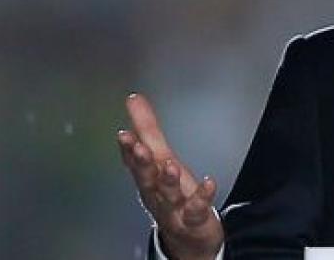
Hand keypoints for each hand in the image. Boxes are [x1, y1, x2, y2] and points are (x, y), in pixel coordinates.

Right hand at [117, 93, 223, 259]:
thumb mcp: (160, 159)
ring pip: (169, 194)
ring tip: (169, 164)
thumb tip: (133, 98)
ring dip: (167, 180)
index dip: (128, 149)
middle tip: (138, 146)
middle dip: (141, 162)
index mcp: (148, 177)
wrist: (187, 236)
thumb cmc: (171, 192)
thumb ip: (147, 129)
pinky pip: (197, 209)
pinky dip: (202, 197)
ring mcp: (175, 208)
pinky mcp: (195, 218)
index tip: (123, 134)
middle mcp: (158, 193)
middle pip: (147, 178)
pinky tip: (210, 183)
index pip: (135, 161)